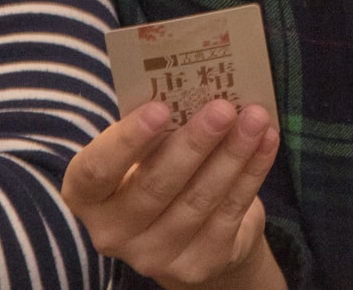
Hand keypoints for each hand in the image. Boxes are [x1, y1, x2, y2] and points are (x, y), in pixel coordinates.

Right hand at [60, 98, 281, 289]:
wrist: (192, 234)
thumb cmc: (159, 171)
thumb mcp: (144, 151)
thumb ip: (156, 128)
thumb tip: (195, 87)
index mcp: (86, 196)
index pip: (95, 171)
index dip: (126, 141)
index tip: (159, 108)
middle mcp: (112, 233)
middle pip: (154, 186)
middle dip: (193, 143)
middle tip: (223, 108)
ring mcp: (153, 256)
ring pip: (198, 200)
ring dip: (231, 154)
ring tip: (254, 119)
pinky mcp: (196, 265)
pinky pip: (228, 214)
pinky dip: (251, 174)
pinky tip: (266, 142)